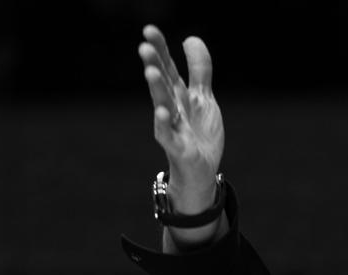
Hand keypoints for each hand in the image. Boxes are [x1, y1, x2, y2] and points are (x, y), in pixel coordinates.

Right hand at [137, 25, 223, 211]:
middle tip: (144, 46)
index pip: (167, 67)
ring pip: (162, 105)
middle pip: (162, 83)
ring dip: (156, 89)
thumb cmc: (199, 133)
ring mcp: (173, 128)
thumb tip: (189, 38)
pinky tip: (163, 112)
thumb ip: (199, 69)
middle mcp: (172, 108)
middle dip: (154, 65)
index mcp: (178, 94)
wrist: (202, 171)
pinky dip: (165, 124)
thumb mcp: (203, 97)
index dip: (160, 49)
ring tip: (151, 71)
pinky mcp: (177, 148)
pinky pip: (168, 135)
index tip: (149, 30)